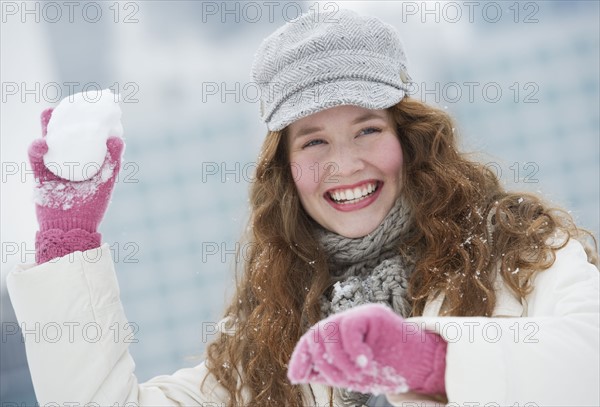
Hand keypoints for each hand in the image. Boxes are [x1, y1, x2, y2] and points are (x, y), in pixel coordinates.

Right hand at [30, 108, 124, 262]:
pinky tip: (42, 143)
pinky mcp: (40, 174)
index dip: (87, 119)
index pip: (86, 135)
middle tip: (67, 103)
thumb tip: (117, 137)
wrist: (72, 228)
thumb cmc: (92, 206)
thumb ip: (112, 161)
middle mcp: (70, 158)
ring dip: (47, 126)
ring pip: (48, 139)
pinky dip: (37, 149)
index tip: (92, 103)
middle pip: (65, 132)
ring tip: (49, 113)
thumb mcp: (106, 182)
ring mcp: (54, 165)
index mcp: (86, 159)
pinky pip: (36, 157)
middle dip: (63, 117)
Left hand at [287, 303, 446, 395]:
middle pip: (318, 334)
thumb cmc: (388, 370)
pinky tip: (365, 363)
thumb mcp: (352, 374)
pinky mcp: (373, 313)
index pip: (311, 339)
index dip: (300, 357)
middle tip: (344, 380)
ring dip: (341, 360)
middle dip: (325, 363)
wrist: (424, 364)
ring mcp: (359, 313)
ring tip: (358, 375)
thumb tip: (297, 374)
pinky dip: (353, 350)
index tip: (296, 377)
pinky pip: (350, 327)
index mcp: (338, 333)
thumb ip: (329, 371)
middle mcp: (345, 320)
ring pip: (331, 331)